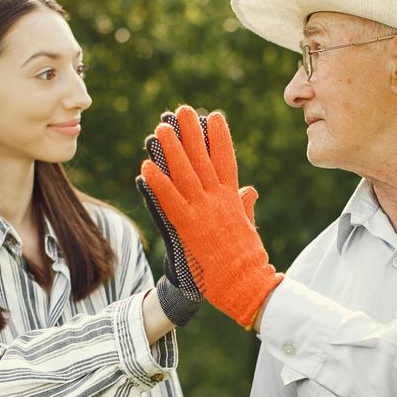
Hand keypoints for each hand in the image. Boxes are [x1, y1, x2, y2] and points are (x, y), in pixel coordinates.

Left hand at [141, 106, 280, 328]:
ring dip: (171, 150)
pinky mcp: (190, 229)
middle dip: (192, 134)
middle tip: (181, 111)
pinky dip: (158, 184)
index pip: (226, 161)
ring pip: (184, 174)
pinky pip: (169, 202)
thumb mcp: (249, 229)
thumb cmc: (249, 263)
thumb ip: (246, 207)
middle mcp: (219, 201)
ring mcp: (204, 213)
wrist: (248, 286)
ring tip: (160, 128)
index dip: (220, 138)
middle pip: (203, 160)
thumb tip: (251, 190)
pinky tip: (145, 168)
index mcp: (233, 200)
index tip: (214, 117)